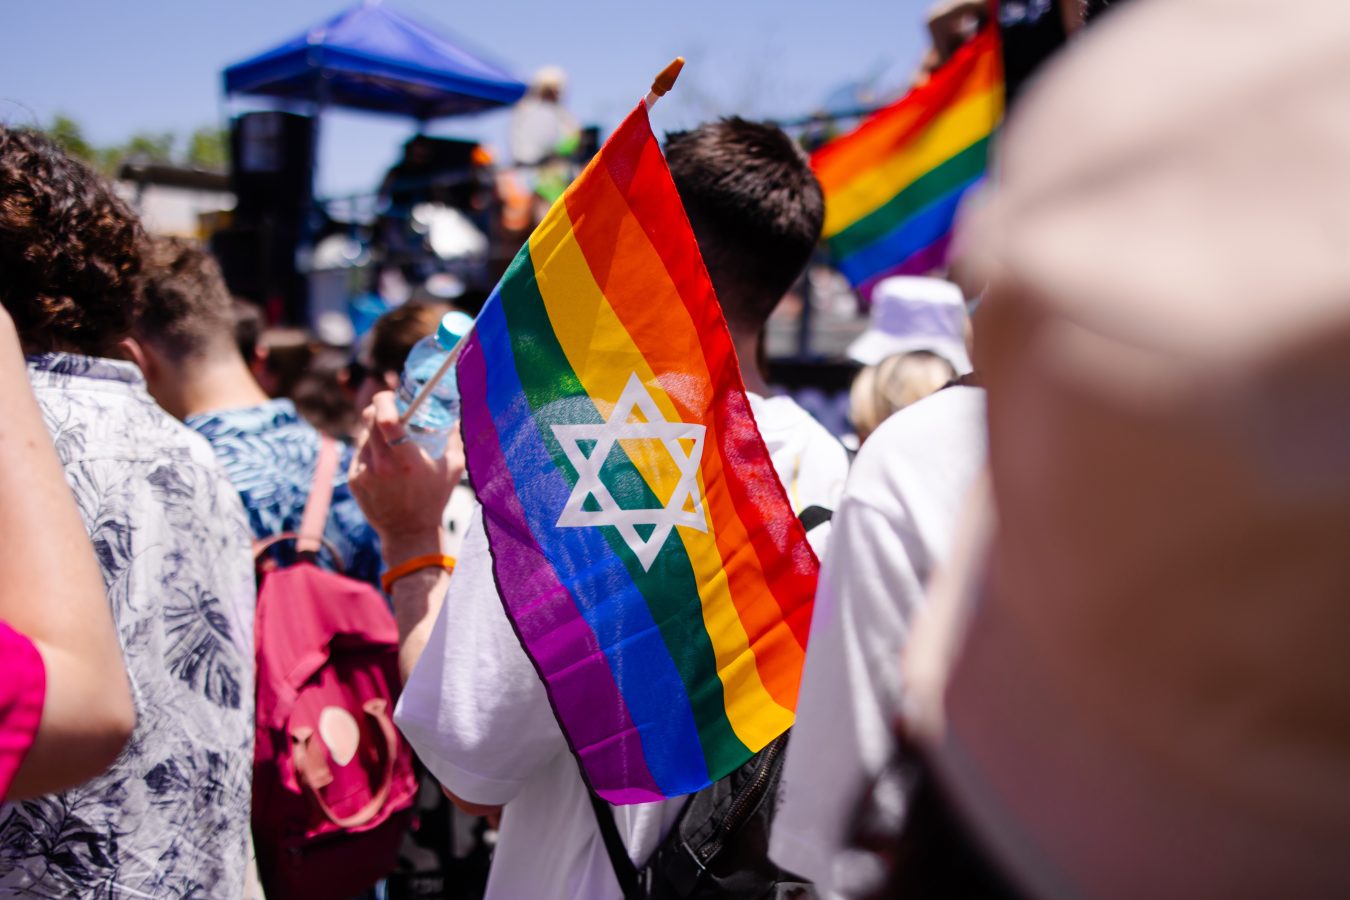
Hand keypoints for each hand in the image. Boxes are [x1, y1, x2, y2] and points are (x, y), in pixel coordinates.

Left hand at [349, 391, 463, 560]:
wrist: (408, 532)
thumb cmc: (434, 498)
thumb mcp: (453, 468)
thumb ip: (455, 438)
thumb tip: (457, 413)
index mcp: (407, 460)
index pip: (385, 419)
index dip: (385, 400)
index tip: (392, 395)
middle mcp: (382, 465)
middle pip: (369, 418)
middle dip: (380, 408)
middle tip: (391, 409)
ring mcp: (364, 472)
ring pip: (363, 434)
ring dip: (375, 430)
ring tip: (391, 442)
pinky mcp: (354, 479)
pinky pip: (359, 452)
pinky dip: (369, 449)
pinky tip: (383, 461)